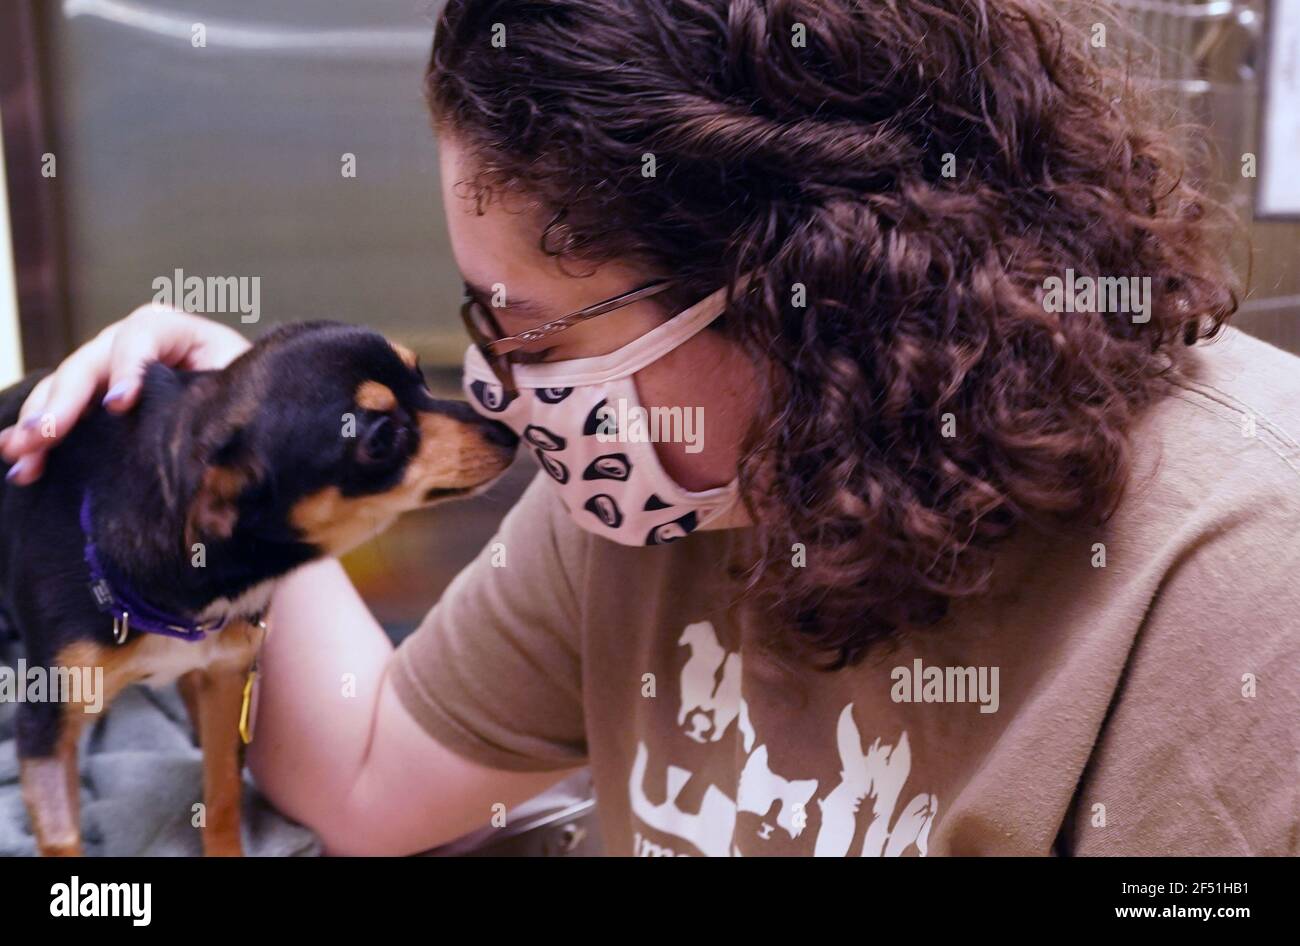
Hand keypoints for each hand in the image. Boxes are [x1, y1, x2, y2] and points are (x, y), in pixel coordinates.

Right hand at [0, 304, 250, 484]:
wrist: (243, 403)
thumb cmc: (245, 390)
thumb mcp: (238, 384)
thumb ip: (220, 389)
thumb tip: (204, 425)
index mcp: (172, 329)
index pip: (142, 336)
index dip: (128, 367)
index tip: (119, 404)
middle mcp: (130, 340)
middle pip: (89, 362)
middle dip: (63, 402)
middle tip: (44, 436)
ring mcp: (105, 366)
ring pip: (63, 387)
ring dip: (38, 421)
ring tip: (18, 452)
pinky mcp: (94, 395)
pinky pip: (60, 410)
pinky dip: (41, 434)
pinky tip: (23, 462)